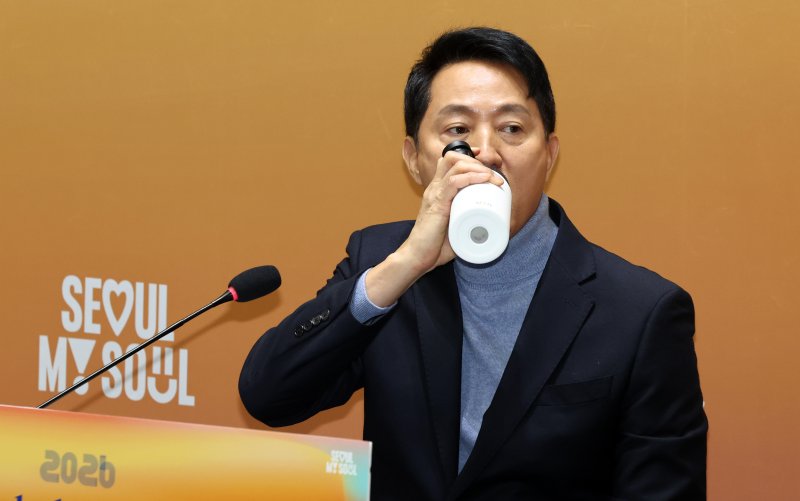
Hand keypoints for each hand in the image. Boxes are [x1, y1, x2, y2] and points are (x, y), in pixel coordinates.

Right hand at [364, 150, 502, 306]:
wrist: (417, 257)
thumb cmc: (434, 245)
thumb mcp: (454, 226)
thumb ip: (467, 222)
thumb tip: (489, 226)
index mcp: (438, 190)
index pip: (449, 162)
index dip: (469, 156)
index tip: (486, 161)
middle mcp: (435, 188)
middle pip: (453, 158)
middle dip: (477, 160)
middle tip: (493, 174)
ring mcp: (435, 194)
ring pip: (456, 165)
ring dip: (478, 168)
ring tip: (493, 178)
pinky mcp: (437, 204)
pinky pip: (454, 182)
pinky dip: (471, 177)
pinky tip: (484, 179)